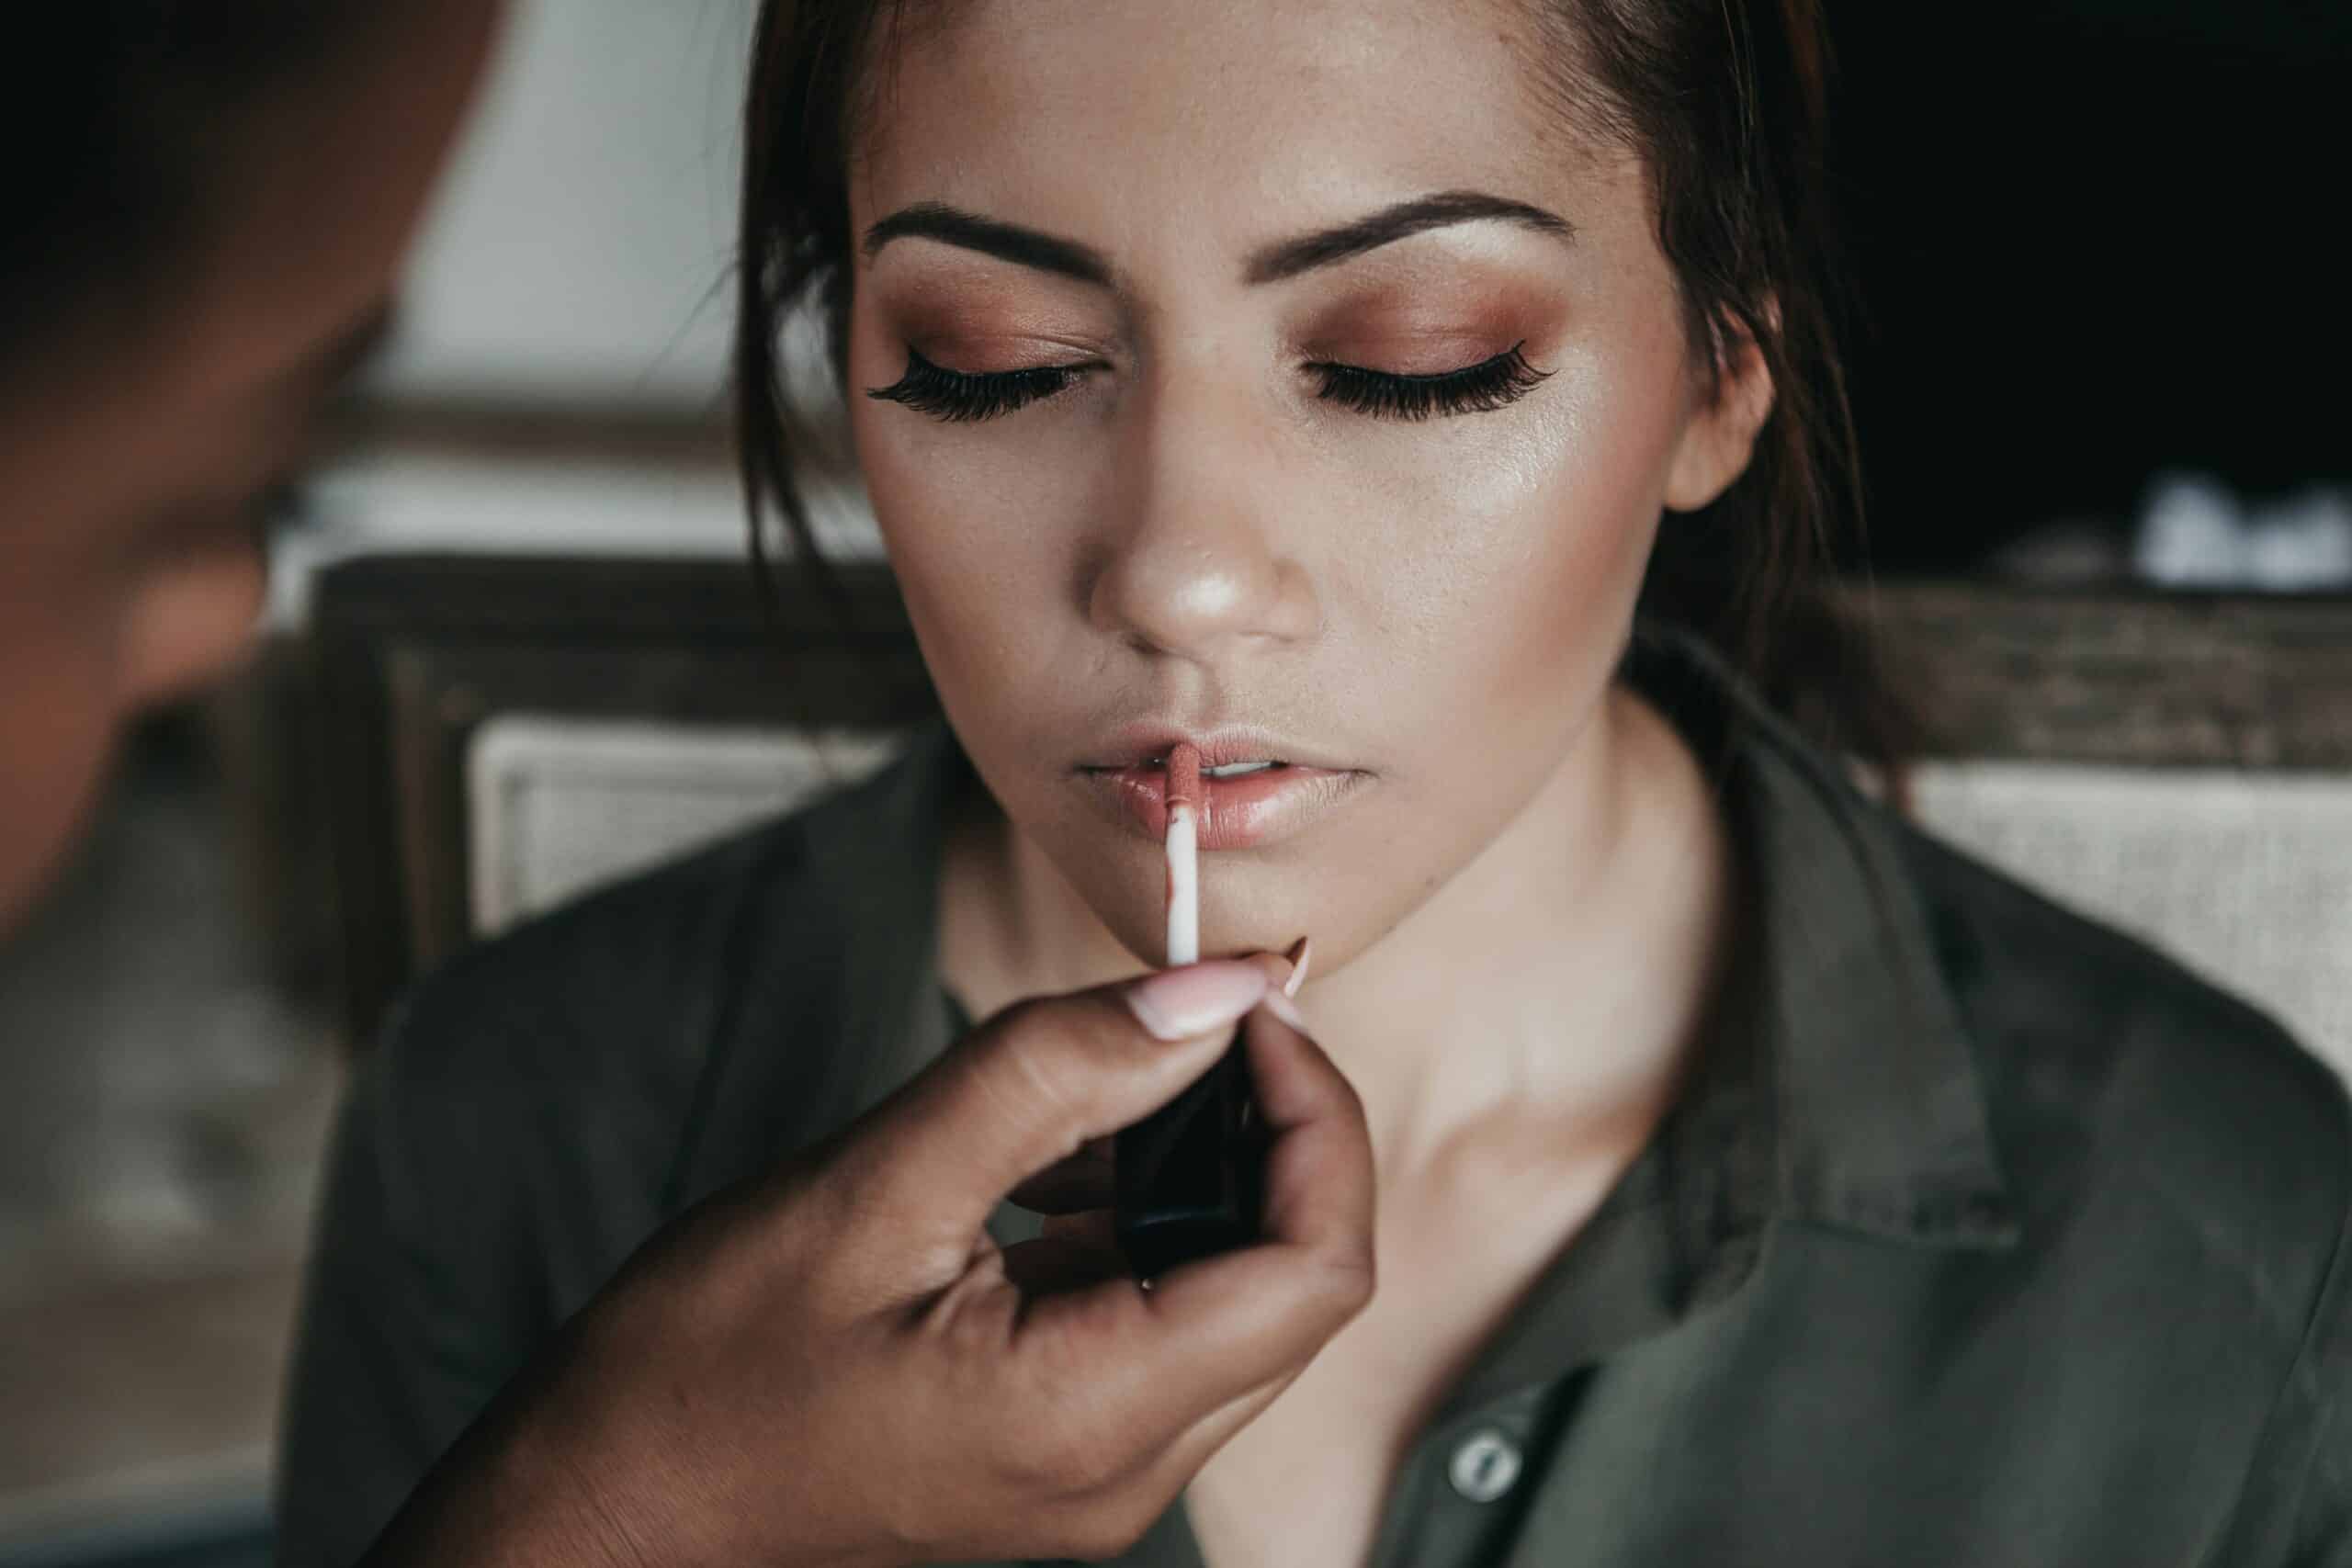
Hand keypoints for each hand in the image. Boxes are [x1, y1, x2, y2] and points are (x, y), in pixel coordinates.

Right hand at [362, 958, 1374, 1567]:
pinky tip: (1048, 1165)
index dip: (1319, 1119)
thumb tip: (1207, 995)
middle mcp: (1123, 1472)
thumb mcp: (872, 1186)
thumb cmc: (695, 1378)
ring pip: (1227, 1303)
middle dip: (1270, 1136)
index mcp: (1094, 1416)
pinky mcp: (1054, 1458)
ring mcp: (1093, 1478)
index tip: (1253, 1011)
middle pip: (1292, 1287)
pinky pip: (1150, 1328)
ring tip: (1102, 1086)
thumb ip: (1053, 1076)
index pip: (1318, 1267)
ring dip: (1198, 1178)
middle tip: (1195, 1021)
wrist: (600, 1514)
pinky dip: (1132, 1228)